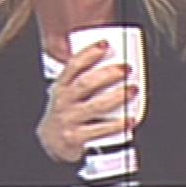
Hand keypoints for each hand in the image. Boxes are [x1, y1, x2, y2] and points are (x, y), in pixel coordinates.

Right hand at [37, 40, 135, 162]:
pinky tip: (130, 119)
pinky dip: (117, 125)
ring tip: (133, 89)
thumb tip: (116, 60)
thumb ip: (85, 78)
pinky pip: (100, 130)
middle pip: (85, 84)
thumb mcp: (68, 92)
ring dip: (117, 96)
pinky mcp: (76, 137)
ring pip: (95, 106)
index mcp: (61, 86)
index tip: (105, 44)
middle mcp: (63, 101)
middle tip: (126, 68)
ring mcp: (69, 119)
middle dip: (108, 73)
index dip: (89, 53)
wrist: (52, 142)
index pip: (73, 66)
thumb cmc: (67, 112)